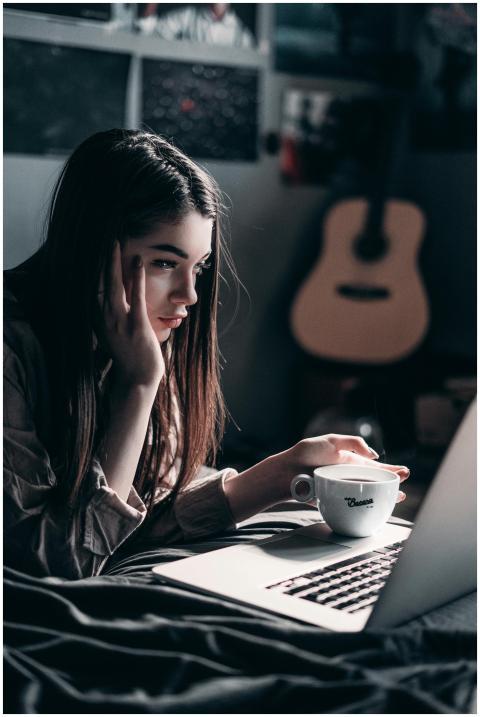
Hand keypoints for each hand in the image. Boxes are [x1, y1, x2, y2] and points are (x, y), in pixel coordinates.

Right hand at [99, 242, 164, 388]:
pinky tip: (138, 261)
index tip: (89, 247)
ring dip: (114, 262)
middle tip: (101, 235)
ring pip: (114, 285)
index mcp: (97, 318)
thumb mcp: (113, 331)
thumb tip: (114, 294)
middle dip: (99, 258)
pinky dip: (136, 277)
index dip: (89, 266)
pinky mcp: (136, 325)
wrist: (137, 379)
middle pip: (98, 281)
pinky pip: (135, 297)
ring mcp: (119, 321)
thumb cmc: (128, 355)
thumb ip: (110, 312)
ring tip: (115, 241)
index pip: (90, 286)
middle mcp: (103, 318)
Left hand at [289, 434, 409, 503]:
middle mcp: (347, 475)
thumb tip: (373, 455)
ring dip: (383, 496)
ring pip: (366, 494)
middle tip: (404, 483)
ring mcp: (341, 489)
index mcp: (348, 461)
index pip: (373, 466)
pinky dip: (365, 508)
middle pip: (374, 481)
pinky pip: (353, 505)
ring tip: (397, 497)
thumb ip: (353, 443)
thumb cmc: (306, 454)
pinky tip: (375, 509)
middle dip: (391, 483)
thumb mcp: (332, 441)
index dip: (389, 469)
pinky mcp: (334, 500)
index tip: (403, 472)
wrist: (286, 471)